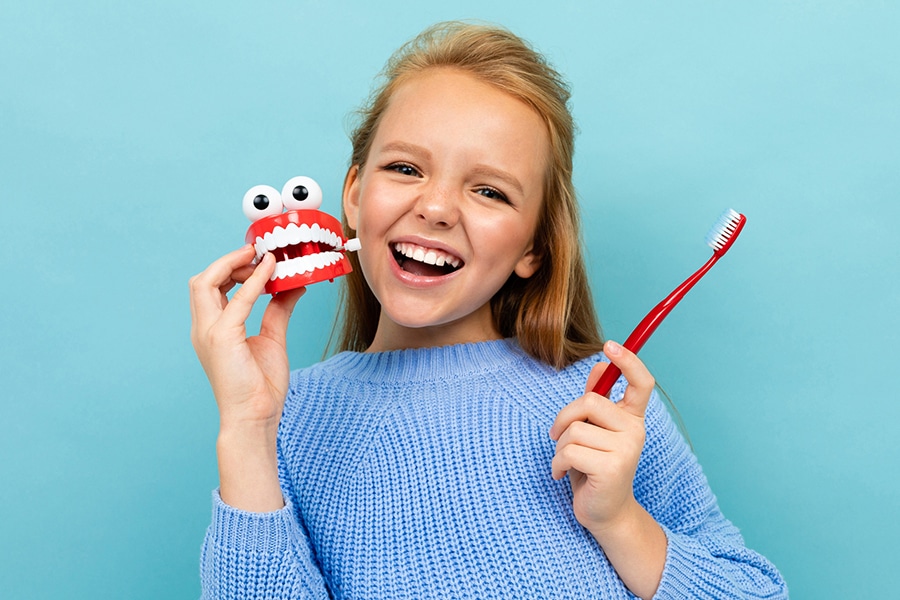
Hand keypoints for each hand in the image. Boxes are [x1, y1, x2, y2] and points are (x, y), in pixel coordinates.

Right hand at [189, 245, 305, 428]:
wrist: (256, 416)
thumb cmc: (260, 385)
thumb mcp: (272, 338)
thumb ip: (278, 309)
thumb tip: (291, 285)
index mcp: (212, 329)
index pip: (209, 287)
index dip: (230, 268)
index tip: (257, 258)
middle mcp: (204, 328)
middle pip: (201, 280)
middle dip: (228, 262)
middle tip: (258, 255)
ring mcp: (209, 333)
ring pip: (204, 283)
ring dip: (232, 264)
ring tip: (260, 257)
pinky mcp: (222, 338)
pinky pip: (237, 299)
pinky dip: (255, 281)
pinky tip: (271, 271)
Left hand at [549, 340, 654, 535]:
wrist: (604, 513)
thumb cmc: (593, 468)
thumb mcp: (593, 431)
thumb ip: (596, 401)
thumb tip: (598, 367)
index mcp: (632, 418)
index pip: (641, 383)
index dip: (628, 361)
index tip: (610, 345)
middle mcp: (635, 431)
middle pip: (590, 401)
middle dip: (564, 418)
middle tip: (558, 436)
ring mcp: (627, 450)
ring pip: (574, 429)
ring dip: (559, 447)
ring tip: (566, 462)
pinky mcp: (612, 468)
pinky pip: (569, 451)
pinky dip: (557, 464)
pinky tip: (562, 475)